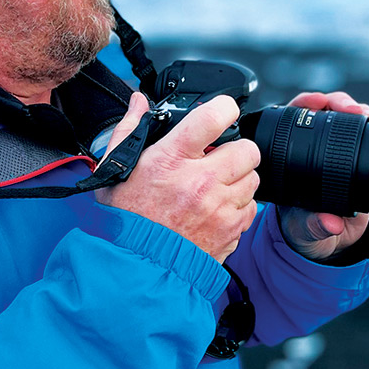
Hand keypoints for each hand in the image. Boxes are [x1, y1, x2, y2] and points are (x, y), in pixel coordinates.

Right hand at [96, 92, 260, 262]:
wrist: (135, 267)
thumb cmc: (125, 218)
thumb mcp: (116, 169)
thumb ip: (130, 129)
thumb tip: (139, 101)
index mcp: (171, 159)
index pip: (214, 117)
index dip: (224, 108)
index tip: (223, 112)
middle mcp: (200, 182)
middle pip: (247, 149)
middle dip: (235, 150)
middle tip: (218, 158)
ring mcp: (219, 209)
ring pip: (252, 179)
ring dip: (237, 179)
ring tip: (214, 187)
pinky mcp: (230, 232)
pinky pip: (251, 209)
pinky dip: (238, 207)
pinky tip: (216, 210)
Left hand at [277, 91, 368, 261]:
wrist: (329, 242)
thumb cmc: (307, 230)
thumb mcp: (306, 230)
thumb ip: (315, 226)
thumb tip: (330, 223)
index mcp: (289, 159)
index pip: (291, 121)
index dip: (303, 106)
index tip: (317, 103)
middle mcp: (311, 149)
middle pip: (320, 111)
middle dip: (336, 102)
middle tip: (350, 109)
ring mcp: (335, 150)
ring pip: (344, 117)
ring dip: (357, 109)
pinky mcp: (357, 157)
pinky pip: (363, 132)